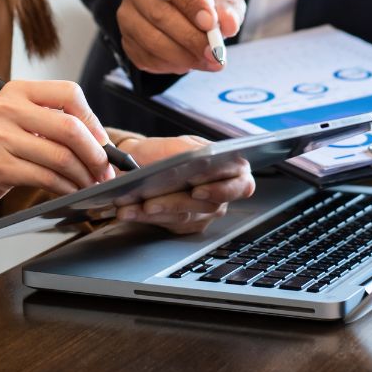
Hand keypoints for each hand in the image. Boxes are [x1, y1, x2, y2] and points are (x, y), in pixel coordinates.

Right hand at [0, 81, 114, 216]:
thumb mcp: (18, 120)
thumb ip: (52, 122)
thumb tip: (100, 142)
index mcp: (18, 90)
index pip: (70, 93)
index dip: (93, 120)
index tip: (102, 141)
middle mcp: (8, 109)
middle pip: (70, 127)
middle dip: (96, 153)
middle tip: (105, 169)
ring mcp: (1, 137)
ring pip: (61, 157)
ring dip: (84, 175)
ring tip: (90, 183)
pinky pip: (46, 178)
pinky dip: (66, 188)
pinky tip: (71, 191)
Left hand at [113, 135, 255, 234]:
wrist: (139, 162)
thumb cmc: (162, 152)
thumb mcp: (178, 145)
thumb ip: (192, 152)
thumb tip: (203, 158)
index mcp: (229, 170)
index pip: (240, 183)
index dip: (222, 189)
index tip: (197, 188)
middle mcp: (221, 195)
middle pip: (208, 205)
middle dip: (176, 202)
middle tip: (153, 202)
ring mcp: (204, 212)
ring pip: (184, 217)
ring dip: (156, 211)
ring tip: (134, 205)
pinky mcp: (186, 226)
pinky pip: (168, 225)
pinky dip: (146, 217)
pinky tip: (130, 211)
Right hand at [118, 0, 245, 73]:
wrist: (180, 12)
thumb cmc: (202, 1)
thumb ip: (228, 8)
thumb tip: (228, 23)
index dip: (190, 2)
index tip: (211, 23)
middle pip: (158, 13)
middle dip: (190, 38)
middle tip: (215, 53)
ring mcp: (126, 14)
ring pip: (151, 39)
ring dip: (183, 56)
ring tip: (207, 62)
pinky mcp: (125, 39)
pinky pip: (145, 57)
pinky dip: (170, 65)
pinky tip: (188, 62)